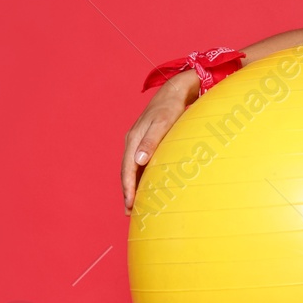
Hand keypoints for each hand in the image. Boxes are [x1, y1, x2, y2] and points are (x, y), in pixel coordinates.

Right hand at [122, 70, 200, 213]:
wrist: (176, 90)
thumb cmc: (171, 106)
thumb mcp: (163, 122)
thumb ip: (151, 141)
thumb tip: (138, 160)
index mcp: (133, 139)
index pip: (127, 169)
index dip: (128, 189)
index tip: (130, 205)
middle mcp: (132, 141)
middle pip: (127, 171)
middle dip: (127, 192)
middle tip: (130, 213)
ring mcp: (138, 141)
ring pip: (132, 168)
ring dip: (133, 185)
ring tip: (136, 204)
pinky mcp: (147, 140)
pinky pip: (140, 162)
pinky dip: (141, 175)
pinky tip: (146, 184)